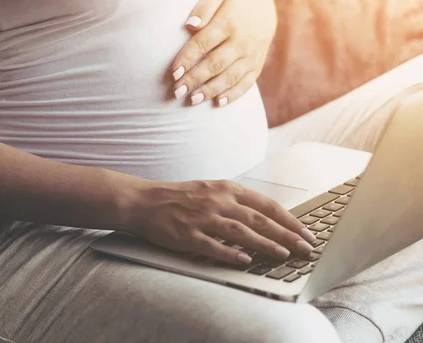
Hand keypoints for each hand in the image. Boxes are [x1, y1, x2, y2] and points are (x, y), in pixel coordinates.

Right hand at [130, 179, 315, 265]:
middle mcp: (217, 201)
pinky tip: (245, 261)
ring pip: (241, 232)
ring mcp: (202, 218)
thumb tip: (266, 217)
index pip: (266, 204)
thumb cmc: (179, 197)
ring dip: (265, 244)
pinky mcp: (188, 235)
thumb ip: (236, 201)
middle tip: (305, 248)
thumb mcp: (211, 190)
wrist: (145, 201)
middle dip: (286, 235)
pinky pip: (213, 246)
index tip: (305, 232)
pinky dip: (230, 253)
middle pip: (259, 219)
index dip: (288, 220)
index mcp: (226, 188)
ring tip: (283, 255)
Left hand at [171, 0, 276, 106]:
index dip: (188, 58)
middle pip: (215, 63)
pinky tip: (218, 103)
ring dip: (211, 90)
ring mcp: (251, 56)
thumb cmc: (231, 4)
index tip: (174, 72)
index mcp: (229, 22)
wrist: (264, 10)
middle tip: (177, 91)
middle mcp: (242, 41)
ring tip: (192, 100)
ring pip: (230, 76)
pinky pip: (246, 83)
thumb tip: (190, 25)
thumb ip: (203, 7)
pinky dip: (234, 95)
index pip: (204, 42)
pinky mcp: (257, 66)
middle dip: (195, 79)